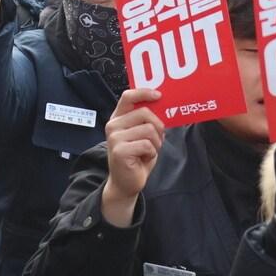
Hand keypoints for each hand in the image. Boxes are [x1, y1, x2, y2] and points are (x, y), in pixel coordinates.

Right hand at [100, 88, 165, 226]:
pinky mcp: (119, 151)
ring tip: (148, 151)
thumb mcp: (143, 134)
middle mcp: (113, 125)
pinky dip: (151, 153)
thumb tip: (163, 105)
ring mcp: (114, 138)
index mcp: (118, 118)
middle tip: (156, 140)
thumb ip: (147, 120)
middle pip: (145, 113)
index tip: (159, 95)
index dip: (144, 93)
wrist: (126, 182)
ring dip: (156, 143)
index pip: (128, 96)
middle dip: (158, 127)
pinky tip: (143, 159)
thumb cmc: (137, 157)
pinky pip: (147, 145)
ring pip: (149, 130)